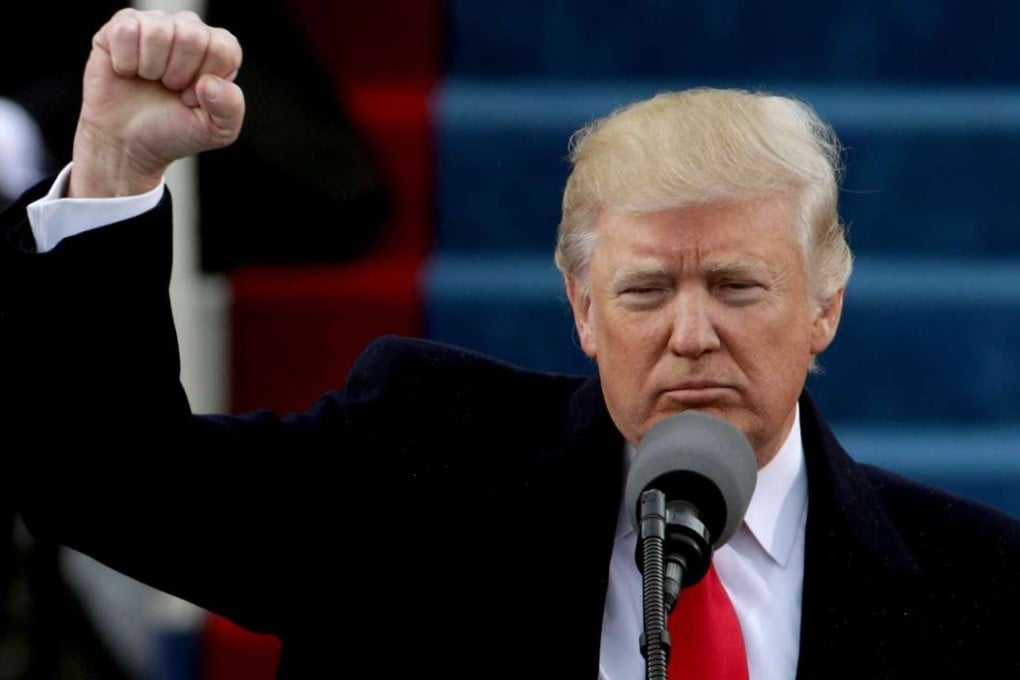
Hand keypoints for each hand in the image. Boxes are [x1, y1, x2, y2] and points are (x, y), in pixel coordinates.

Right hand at [69, 8, 244, 197]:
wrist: (127, 141)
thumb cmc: (173, 131)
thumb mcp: (215, 131)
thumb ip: (229, 108)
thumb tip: (209, 83)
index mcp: (219, 50)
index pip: (223, 49)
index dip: (205, 81)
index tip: (192, 97)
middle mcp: (190, 30)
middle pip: (192, 37)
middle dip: (178, 74)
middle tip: (170, 88)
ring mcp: (155, 25)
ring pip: (158, 32)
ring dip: (151, 68)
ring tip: (150, 80)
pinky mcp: (121, 26)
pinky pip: (126, 31)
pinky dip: (125, 61)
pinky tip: (127, 71)